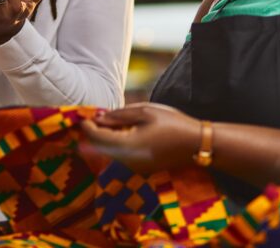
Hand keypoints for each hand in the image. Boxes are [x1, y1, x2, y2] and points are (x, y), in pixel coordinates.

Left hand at [80, 103, 201, 172]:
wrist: (195, 145)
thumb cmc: (172, 124)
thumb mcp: (146, 112)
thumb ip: (119, 115)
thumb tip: (98, 117)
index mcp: (127, 146)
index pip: (97, 138)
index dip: (87, 125)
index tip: (84, 114)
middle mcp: (127, 161)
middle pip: (100, 148)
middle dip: (93, 132)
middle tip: (93, 116)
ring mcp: (133, 167)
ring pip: (109, 152)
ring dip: (103, 138)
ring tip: (107, 120)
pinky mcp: (139, 167)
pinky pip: (119, 156)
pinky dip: (114, 143)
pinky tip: (120, 130)